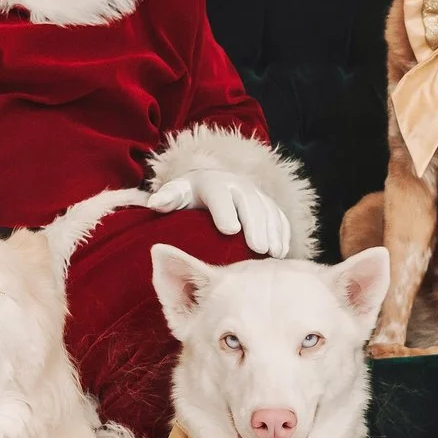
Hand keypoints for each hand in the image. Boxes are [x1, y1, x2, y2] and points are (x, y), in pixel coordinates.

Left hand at [149, 171, 292, 257]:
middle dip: (256, 224)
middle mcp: (238, 185)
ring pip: (269, 210)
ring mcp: (256, 194)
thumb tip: (155, 202)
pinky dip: (282, 233)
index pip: (219, 195)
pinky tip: (282, 252)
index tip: (229, 230)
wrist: (211, 186)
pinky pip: (280, 217)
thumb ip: (167, 199)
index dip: (225, 211)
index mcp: (213, 183)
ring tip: (274, 254)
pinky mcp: (269, 205)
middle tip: (259, 248)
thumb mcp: (176, 195)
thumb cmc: (190, 198)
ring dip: (273, 231)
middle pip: (250, 203)